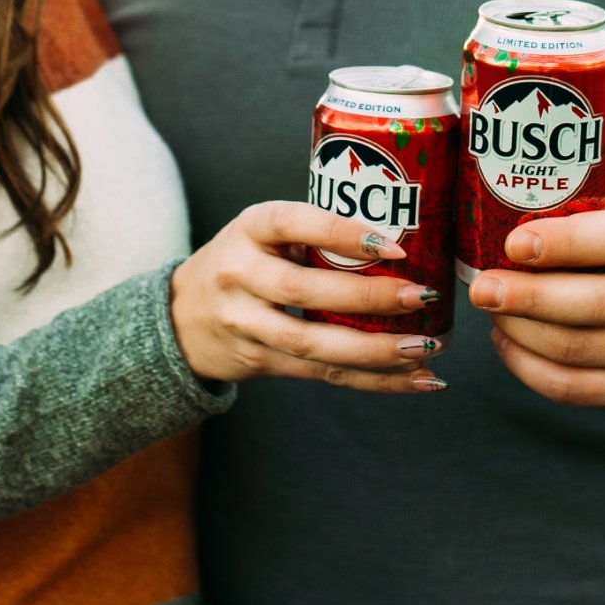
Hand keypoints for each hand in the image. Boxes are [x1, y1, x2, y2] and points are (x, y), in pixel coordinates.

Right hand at [171, 201, 448, 393]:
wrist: (181, 317)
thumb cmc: (245, 262)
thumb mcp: (264, 233)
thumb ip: (314, 233)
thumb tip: (406, 237)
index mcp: (249, 228)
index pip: (294, 223)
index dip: (343, 233)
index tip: (395, 244)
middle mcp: (239, 274)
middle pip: (303, 290)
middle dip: (367, 296)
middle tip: (420, 297)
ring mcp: (244, 322)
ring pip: (312, 343)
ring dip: (374, 350)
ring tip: (424, 348)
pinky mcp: (258, 361)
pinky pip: (322, 374)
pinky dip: (374, 381)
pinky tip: (416, 380)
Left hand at [467, 196, 604, 411]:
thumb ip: (577, 211)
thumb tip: (500, 206)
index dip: (566, 242)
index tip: (514, 244)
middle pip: (597, 304)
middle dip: (529, 297)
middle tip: (481, 287)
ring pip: (575, 349)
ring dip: (520, 330)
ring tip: (489, 307)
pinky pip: (569, 388)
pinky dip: (526, 365)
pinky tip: (506, 340)